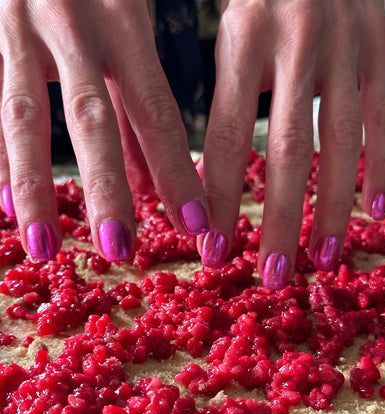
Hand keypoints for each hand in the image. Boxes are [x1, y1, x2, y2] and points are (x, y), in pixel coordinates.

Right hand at [0, 0, 208, 261]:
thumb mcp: (127, 22)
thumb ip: (135, 101)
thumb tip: (152, 181)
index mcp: (124, 21)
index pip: (157, 113)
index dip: (177, 173)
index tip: (197, 227)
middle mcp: (72, 25)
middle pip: (92, 120)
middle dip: (106, 190)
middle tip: (120, 250)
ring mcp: (16, 27)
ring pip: (24, 117)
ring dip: (34, 188)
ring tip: (44, 247)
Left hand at [200, 0, 384, 288]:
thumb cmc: (259, 4)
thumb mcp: (229, 43)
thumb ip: (221, 107)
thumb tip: (202, 188)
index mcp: (243, 41)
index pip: (227, 138)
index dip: (220, 201)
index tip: (212, 252)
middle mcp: (297, 43)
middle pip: (288, 151)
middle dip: (279, 220)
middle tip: (271, 276)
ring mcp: (345, 47)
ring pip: (341, 143)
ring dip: (333, 208)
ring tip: (322, 260)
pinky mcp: (379, 50)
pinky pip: (383, 118)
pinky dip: (381, 167)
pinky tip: (376, 211)